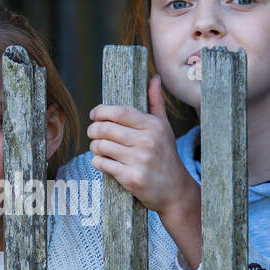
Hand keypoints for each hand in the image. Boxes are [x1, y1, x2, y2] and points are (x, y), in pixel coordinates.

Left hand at [87, 75, 196, 214]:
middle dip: (93, 130)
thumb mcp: (164, 128)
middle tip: (93, 132)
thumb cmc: (166, 156)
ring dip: (95, 147)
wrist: (175, 191)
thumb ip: (156, 103)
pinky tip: (104, 162)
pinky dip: (98, 162)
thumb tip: (154, 78)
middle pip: (105, 129)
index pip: (118, 112)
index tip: (95, 115)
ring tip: (99, 148)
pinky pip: (102, 164)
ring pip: (100, 146)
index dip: (100, 111)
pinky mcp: (131, 178)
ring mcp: (139, 161)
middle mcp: (147, 142)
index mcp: (153, 126)